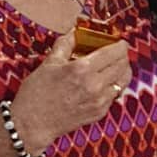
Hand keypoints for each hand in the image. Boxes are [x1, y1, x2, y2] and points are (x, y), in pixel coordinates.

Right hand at [10, 31, 132, 152]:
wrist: (32, 123)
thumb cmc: (36, 94)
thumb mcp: (49, 63)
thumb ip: (65, 44)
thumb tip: (74, 32)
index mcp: (82, 68)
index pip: (114, 52)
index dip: (120, 45)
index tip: (120, 43)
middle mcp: (94, 84)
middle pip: (123, 65)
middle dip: (123, 56)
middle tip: (118, 53)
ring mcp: (99, 100)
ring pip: (123, 81)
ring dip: (122, 71)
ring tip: (115, 67)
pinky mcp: (100, 112)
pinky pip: (115, 95)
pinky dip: (114, 86)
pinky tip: (104, 83)